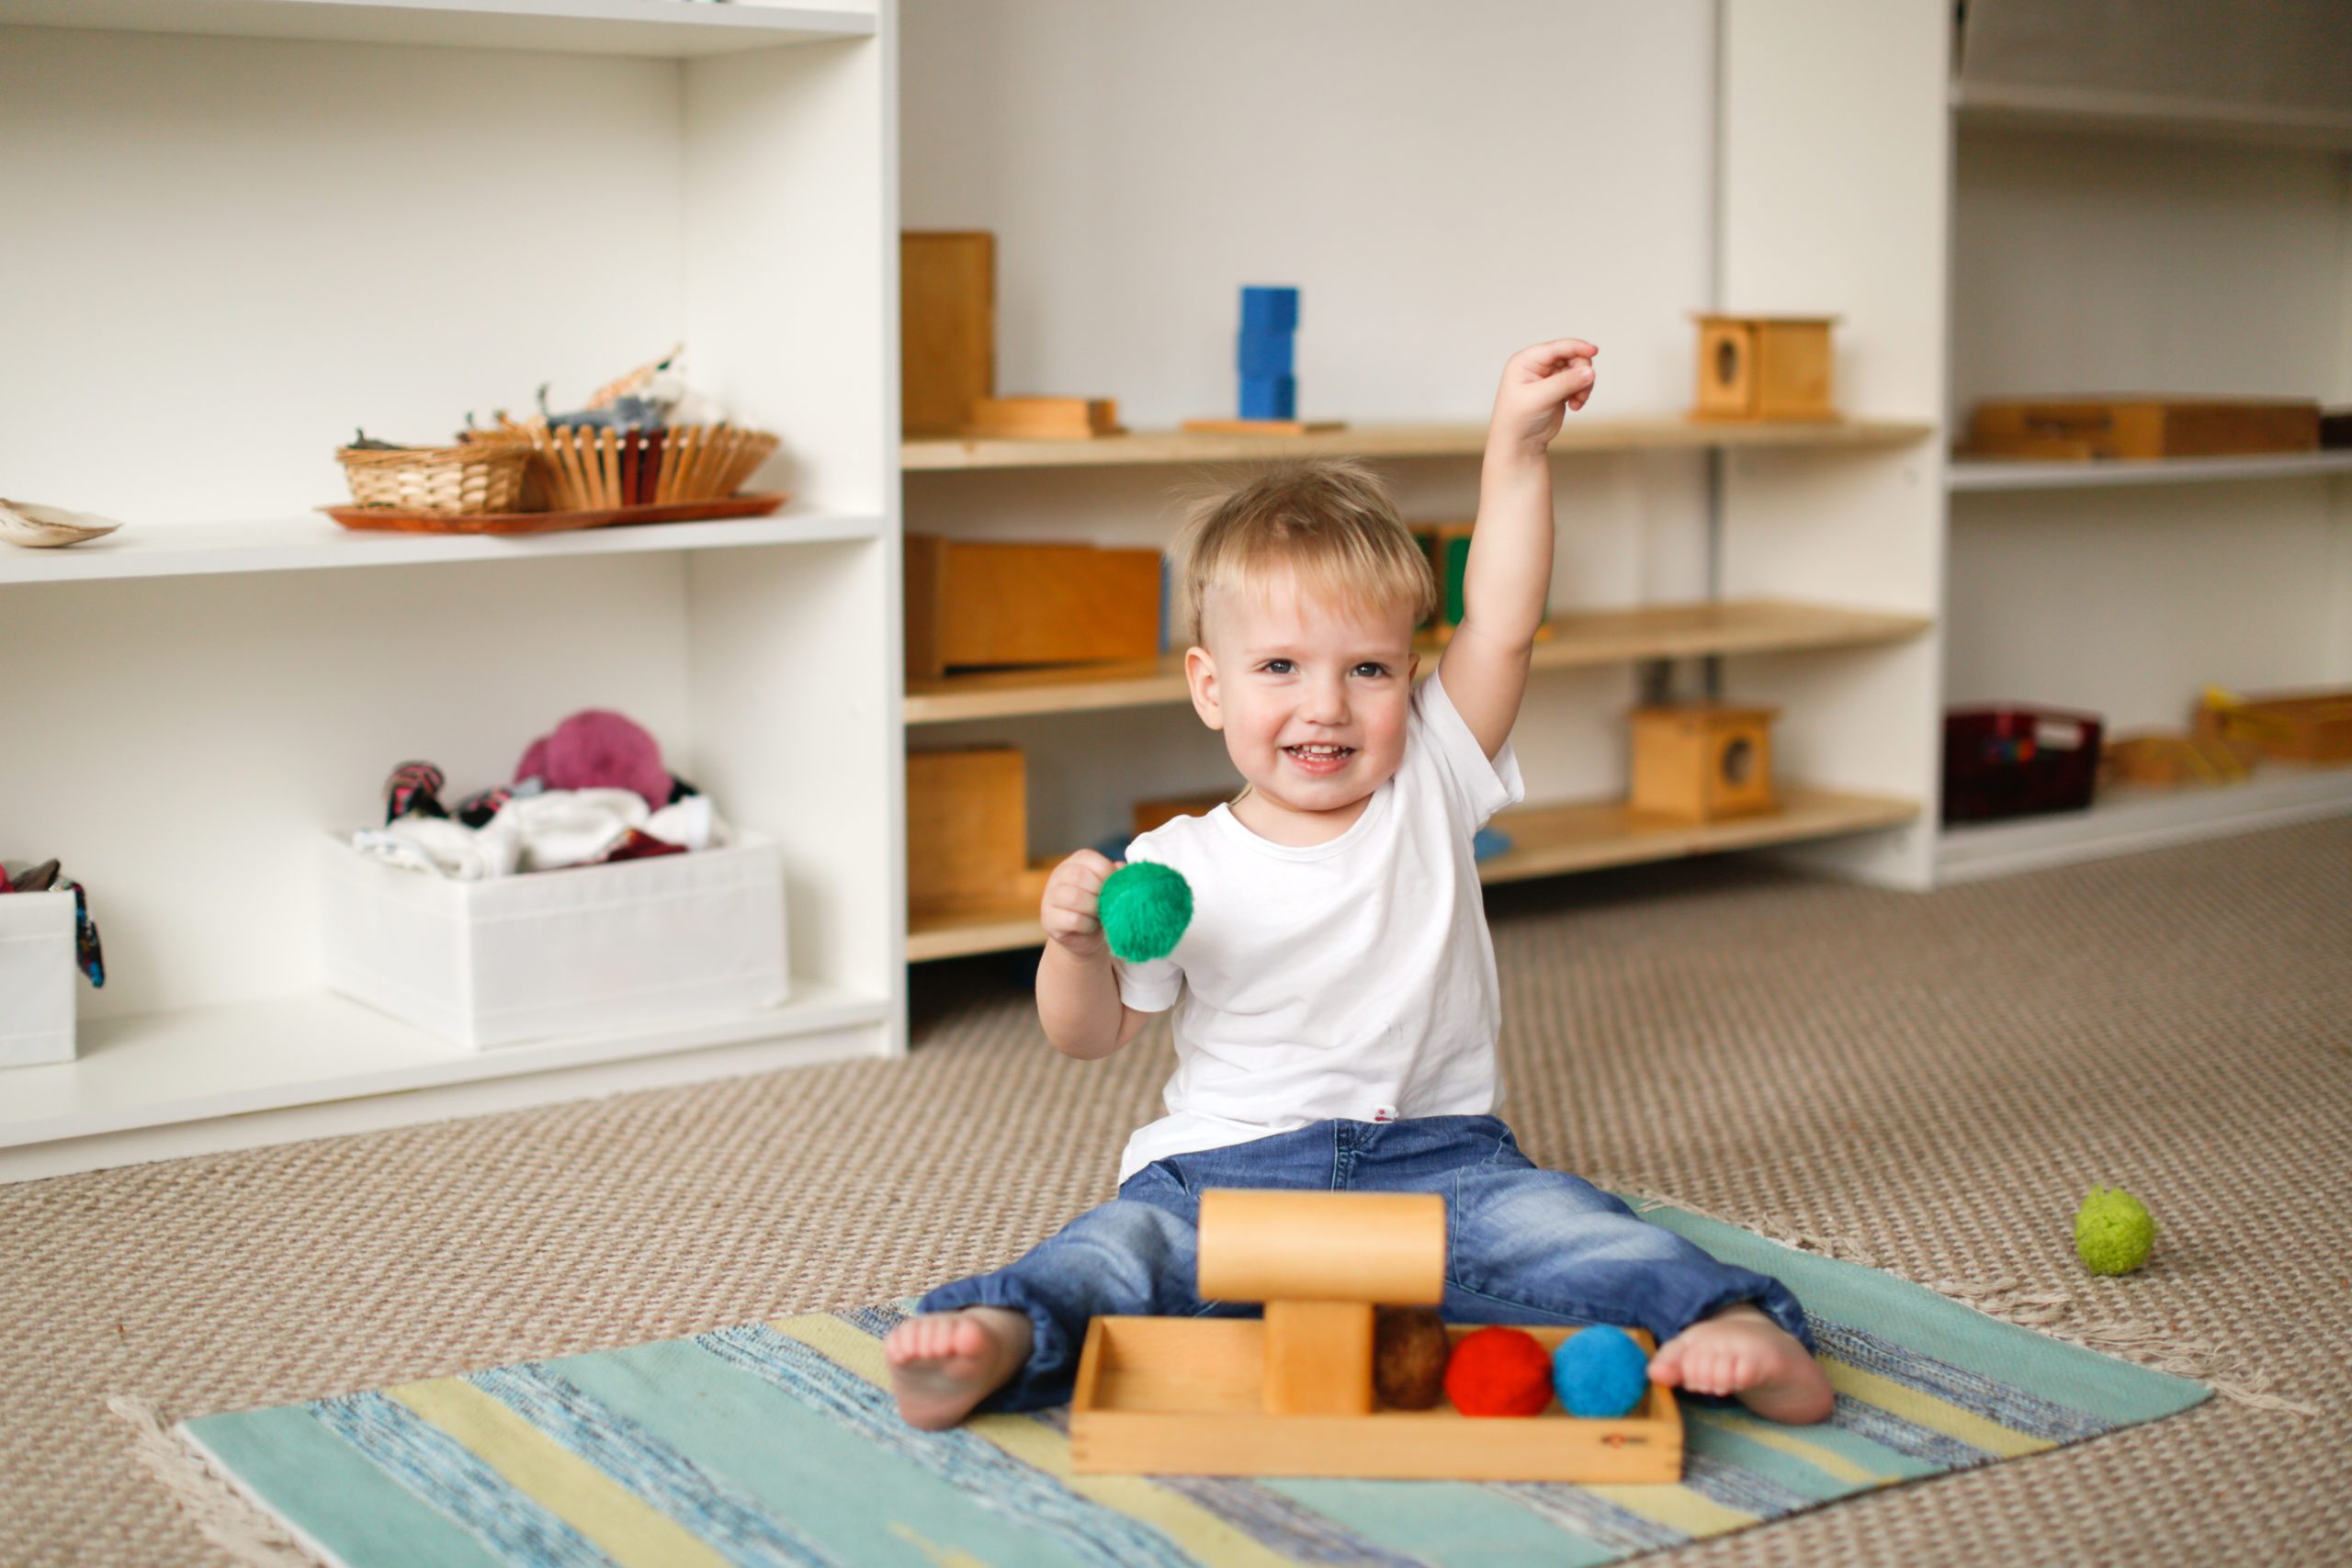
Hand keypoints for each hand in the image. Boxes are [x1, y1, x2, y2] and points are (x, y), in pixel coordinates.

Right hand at [1040, 849, 1117, 960]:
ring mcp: (1050, 897)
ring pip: (1073, 897)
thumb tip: (1123, 869)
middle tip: (1107, 903)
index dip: (1108, 873)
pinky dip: (1088, 925)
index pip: (1090, 859)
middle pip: (1079, 876)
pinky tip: (1090, 926)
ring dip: (1094, 908)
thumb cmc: (1101, 906)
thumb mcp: (1111, 888)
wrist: (1086, 936)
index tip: (1117, 888)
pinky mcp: (1049, 919)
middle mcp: (1059, 874)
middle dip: (1100, 892)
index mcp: (1077, 861)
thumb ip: (1118, 877)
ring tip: (1100, 915)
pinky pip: (1073, 920)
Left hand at [1489, 337, 1598, 459]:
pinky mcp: (1560, 389)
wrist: (1520, 444)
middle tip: (1580, 390)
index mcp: (1525, 361)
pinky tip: (1574, 406)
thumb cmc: (1519, 420)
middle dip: (1580, 372)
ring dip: (1583, 385)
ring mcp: (1550, 377)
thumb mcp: (1540, 398)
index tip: (1594, 351)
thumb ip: (1566, 382)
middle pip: (1571, 356)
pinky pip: (1579, 382)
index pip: (1556, 347)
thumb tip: (1590, 371)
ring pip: (1578, 369)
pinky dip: (1582, 393)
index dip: (1576, 347)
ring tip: (1577, 401)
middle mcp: (1538, 365)